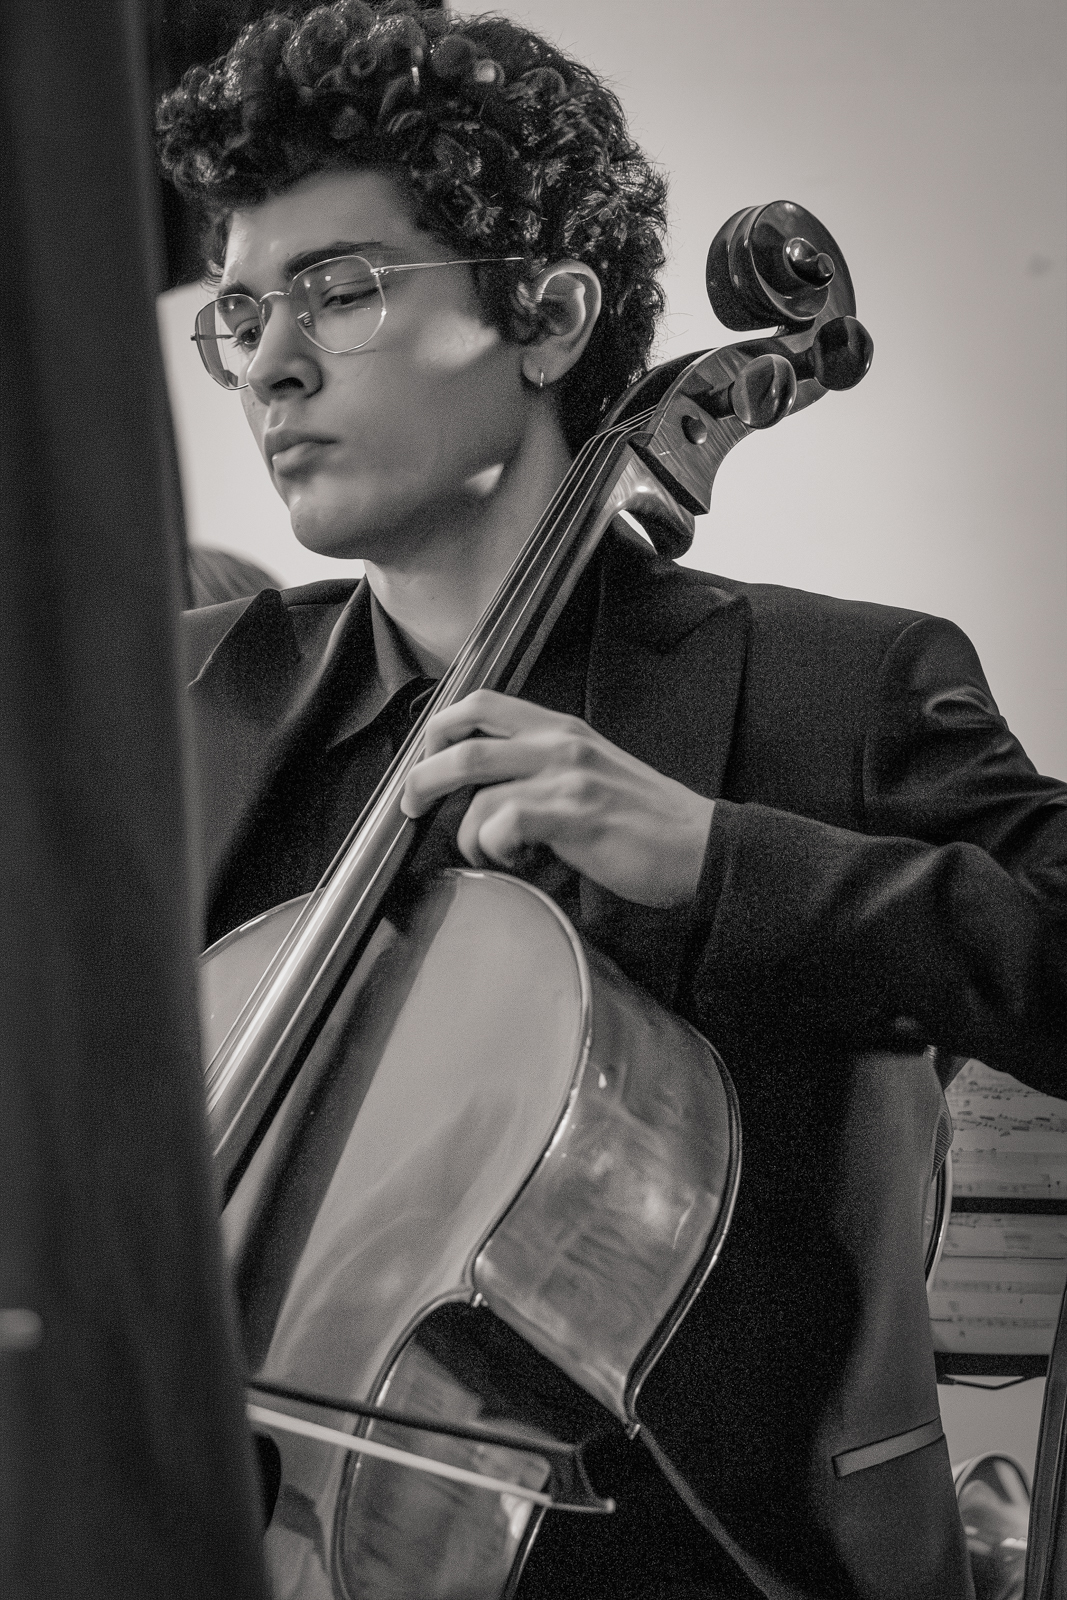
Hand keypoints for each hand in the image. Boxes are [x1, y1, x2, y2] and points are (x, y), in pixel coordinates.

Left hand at [400, 690, 714, 907]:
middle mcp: (560, 745)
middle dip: (422, 777)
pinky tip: (515, 860)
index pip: (482, 704)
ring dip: (465, 833)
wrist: (702, 846)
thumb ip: (544, 769)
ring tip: (486, 853)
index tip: (424, 757)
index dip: (440, 727)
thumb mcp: (592, 771)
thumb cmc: (646, 819)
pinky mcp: (576, 816)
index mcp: (562, 730)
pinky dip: (493, 847)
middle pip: (462, 744)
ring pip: (477, 792)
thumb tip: (486, 793)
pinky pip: (504, 824)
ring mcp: (568, 778)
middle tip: (410, 805)